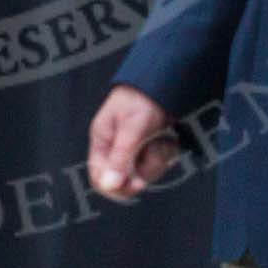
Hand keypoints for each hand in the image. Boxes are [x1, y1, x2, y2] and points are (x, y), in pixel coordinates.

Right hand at [86, 84, 177, 201]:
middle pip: (124, 181)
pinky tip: (167, 141)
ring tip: (162, 140)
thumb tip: (109, 185)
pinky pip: (156, 165)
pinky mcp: (148, 149)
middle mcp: (115, 148)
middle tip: (154, 152)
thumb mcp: (131, 128)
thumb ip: (120, 157)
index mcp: (102, 141)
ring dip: (157, 160)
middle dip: (143, 171)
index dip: (117, 186)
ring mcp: (133, 150)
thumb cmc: (142, 98)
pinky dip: (165, 155)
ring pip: (143, 174)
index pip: (99, 178)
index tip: (135, 181)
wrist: (165, 81)